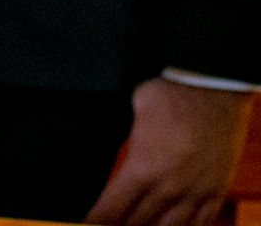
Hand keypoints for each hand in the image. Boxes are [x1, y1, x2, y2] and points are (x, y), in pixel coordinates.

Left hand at [86, 77, 252, 225]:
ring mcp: (196, 192)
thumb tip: (101, 142)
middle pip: (138, 224)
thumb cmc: (169, 95)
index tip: (86, 225)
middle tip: (107, 225)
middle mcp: (169, 187)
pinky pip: (202, 222)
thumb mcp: (131, 112)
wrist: (214, 88)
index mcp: (142, 168)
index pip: (111, 210)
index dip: (96, 222)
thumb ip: (119, 137)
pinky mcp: (216, 189)